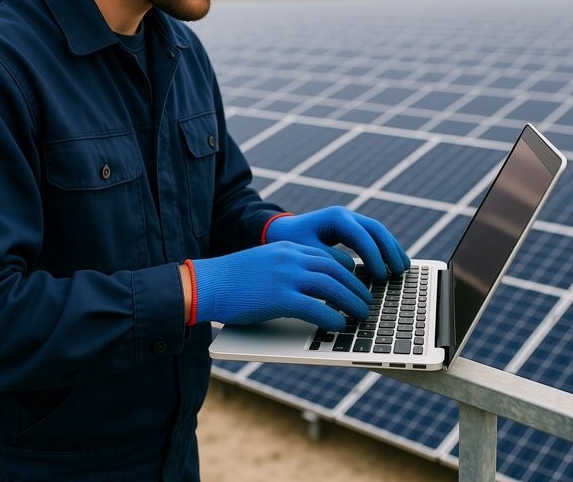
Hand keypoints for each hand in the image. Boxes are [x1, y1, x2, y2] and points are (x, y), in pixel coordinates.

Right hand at [189, 241, 372, 330]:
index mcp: (286, 248)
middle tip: (366, 300)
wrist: (206, 283)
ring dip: (351, 302)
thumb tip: (303, 290)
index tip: (356, 283)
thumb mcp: (262, 265)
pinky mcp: (279, 297)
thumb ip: (284, 272)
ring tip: (361, 314)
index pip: (326, 256)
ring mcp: (286, 276)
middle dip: (356, 286)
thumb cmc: (230, 280)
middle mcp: (290, 257)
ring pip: (332, 286)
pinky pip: (316, 307)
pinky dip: (332, 317)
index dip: (346, 271)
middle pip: (335, 269)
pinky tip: (339, 325)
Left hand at [263, 206, 409, 278]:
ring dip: (392, 249)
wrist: (281, 231)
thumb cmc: (291, 241)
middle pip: (376, 229)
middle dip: (390, 250)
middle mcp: (346, 215)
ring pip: (378, 231)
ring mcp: (350, 219)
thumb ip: (329, 259)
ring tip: (403, 269)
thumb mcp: (307, 251)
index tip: (381, 276)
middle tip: (398, 272)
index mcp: (336, 218)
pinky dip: (385, 248)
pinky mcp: (351, 228)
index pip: (361, 236)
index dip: (374, 256)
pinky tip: (393, 263)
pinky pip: (373, 236)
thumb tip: (351, 269)